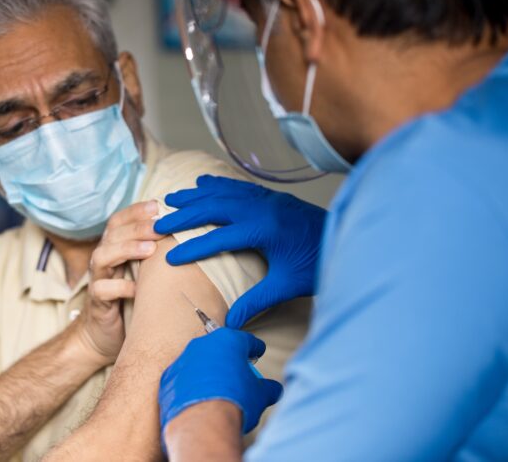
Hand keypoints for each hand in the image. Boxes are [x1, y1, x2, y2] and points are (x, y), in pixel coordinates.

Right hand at [78, 200, 163, 364]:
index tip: (157, 205)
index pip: (119, 221)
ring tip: (150, 250)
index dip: (135, 211)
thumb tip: (190, 235)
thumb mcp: (145, 273)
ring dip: (126, 249)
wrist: (105, 336)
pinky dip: (120, 287)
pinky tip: (138, 288)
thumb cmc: (132, 299)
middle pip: (112, 234)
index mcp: (114, 248)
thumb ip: (157, 254)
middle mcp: (104, 260)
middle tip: (159, 225)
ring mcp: (98, 280)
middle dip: (137, 227)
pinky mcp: (97, 303)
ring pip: (102, 256)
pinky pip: (102, 290)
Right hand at [154, 175, 326, 327]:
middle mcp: (262, 208)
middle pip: (213, 208)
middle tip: (159, 222)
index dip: (192, 248)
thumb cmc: (319, 263)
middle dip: (184, 215)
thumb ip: (256, 300)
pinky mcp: (272, 196)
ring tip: (171, 198)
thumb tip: (231, 322)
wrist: (348, 239)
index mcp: (264, 230)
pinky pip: (238, 186)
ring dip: (195, 195)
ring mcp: (267, 198)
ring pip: (223, 192)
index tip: (170, 257)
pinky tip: (204, 183)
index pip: (218, 238)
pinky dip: (217, 185)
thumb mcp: (287, 285)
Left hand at [159, 328, 282, 435]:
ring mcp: (183, 359)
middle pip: (220, 348)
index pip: (246, 340)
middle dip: (229, 360)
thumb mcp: (260, 395)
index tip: (256, 351)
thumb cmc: (231, 403)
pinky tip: (200, 400)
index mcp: (227, 341)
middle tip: (238, 375)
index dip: (254, 348)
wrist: (202, 424)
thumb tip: (272, 390)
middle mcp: (203, 345)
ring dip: (209, 372)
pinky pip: (183, 378)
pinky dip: (191, 385)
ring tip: (219, 391)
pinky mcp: (169, 377)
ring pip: (199, 362)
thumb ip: (267, 388)